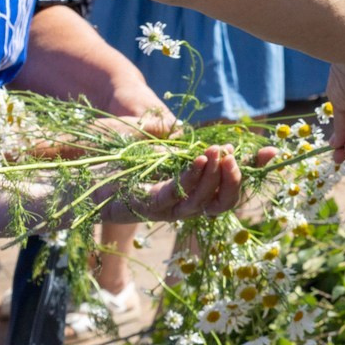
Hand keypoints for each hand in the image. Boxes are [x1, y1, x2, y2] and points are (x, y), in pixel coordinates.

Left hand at [104, 144, 273, 223]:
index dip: (254, 172)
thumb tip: (208, 136)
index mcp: (189, 193)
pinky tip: (201, 160)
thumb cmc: (114, 160)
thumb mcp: (156, 148)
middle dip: (238, 180)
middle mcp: (180, 206)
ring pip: (202, 203)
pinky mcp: (143, 203)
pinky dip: (192, 179)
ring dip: (216, 178)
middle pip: (223, 203)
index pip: (230, 187)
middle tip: (244, 156)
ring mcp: (163, 208)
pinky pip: (175, 194)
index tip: (273, 152)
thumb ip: (180, 145)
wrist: (72, 173)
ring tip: (221, 153)